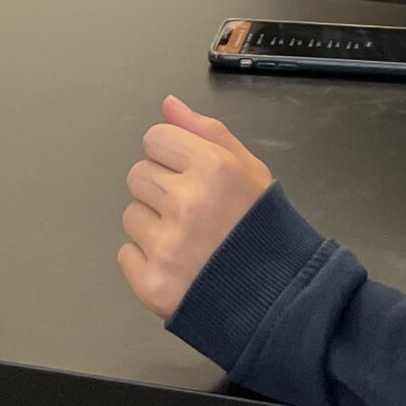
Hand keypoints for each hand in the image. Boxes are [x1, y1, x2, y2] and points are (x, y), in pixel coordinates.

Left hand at [119, 95, 275, 319]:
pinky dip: (147, 260)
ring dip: (153, 225)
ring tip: (190, 242)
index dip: (172, 156)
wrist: (279, 300)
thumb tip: (168, 105)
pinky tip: (180, 266)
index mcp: (214, 168)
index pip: (155, 138)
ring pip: (131, 214)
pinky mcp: (152, 282)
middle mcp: (187, 203)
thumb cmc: (265, 231)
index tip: (191, 176)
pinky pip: (127, 253)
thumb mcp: (250, 171)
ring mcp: (167, 245)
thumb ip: (208, 133)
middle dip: (162, 189)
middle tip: (194, 213)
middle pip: (139, 174)